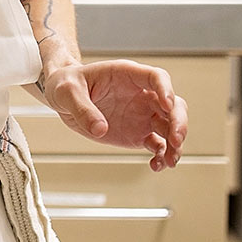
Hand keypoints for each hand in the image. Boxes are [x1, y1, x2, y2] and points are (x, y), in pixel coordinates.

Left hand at [40, 59, 187, 170]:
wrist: (62, 98)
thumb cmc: (66, 84)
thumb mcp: (67, 92)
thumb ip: (83, 109)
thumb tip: (100, 129)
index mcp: (127, 75)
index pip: (156, 77)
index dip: (166, 90)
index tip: (167, 105)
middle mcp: (141, 94)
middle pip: (173, 104)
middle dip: (179, 121)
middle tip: (176, 139)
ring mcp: (142, 114)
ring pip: (170, 127)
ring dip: (175, 144)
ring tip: (169, 161)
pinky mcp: (138, 132)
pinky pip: (158, 144)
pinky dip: (161, 156)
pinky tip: (156, 166)